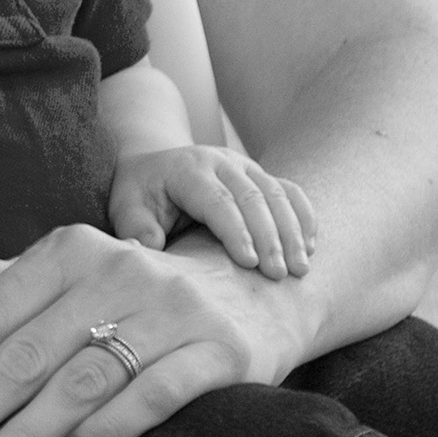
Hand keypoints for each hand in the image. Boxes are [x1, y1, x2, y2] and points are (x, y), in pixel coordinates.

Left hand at [0, 223, 322, 436]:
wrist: (254, 290)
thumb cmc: (133, 297)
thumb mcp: (67, 278)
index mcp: (68, 250)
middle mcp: (119, 270)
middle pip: (23, 354)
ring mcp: (173, 310)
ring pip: (80, 380)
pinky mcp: (220, 351)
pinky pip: (154, 394)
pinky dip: (107, 429)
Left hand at [107, 144, 317, 277]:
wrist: (155, 166)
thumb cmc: (140, 194)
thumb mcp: (126, 208)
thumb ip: (136, 229)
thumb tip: (147, 251)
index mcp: (188, 169)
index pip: (217, 200)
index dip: (235, 231)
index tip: (250, 263)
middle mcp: (220, 162)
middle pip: (253, 197)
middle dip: (270, 237)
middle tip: (281, 274)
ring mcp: (244, 166)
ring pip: (277, 194)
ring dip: (292, 231)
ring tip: (301, 268)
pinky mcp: (259, 175)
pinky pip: (289, 191)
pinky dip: (304, 216)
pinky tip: (311, 245)